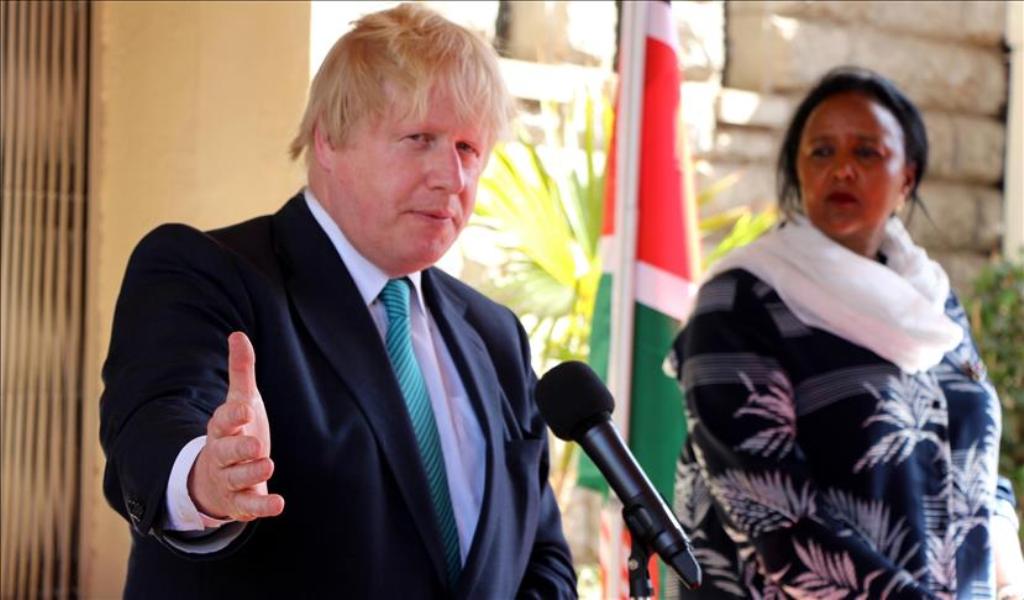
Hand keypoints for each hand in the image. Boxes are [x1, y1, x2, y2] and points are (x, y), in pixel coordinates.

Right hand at [188, 331, 284, 521]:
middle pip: (225, 452)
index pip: (223, 421)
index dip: (233, 416)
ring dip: (252, 474)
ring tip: (268, 464)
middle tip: (256, 444)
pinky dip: (262, 507)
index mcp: (221, 429)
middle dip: (239, 449)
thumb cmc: (234, 432)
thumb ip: (240, 372)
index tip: (245, 410)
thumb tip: (238, 335)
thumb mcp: (240, 402)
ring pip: (237, 479)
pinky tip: (279, 504)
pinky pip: (249, 506)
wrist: (214, 479)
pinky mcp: (239, 503)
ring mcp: (229, 480)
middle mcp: (221, 455)